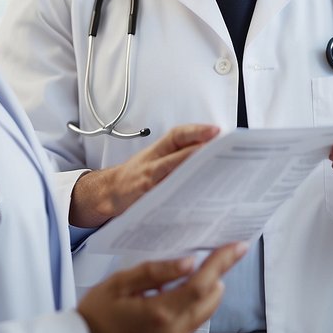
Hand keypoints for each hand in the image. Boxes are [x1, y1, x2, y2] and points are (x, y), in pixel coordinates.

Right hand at [70, 123, 219, 227]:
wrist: (110, 192)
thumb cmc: (138, 173)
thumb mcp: (154, 157)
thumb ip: (177, 153)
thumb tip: (210, 147)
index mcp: (157, 151)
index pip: (177, 135)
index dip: (196, 131)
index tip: (216, 130)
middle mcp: (152, 164)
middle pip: (178, 156)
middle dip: (200, 155)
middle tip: (223, 155)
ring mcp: (148, 183)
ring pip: (174, 178)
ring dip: (195, 177)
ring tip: (217, 176)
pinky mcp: (147, 201)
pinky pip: (167, 200)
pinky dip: (182, 198)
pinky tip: (199, 201)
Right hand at [79, 241, 246, 332]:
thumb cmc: (96, 315)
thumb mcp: (121, 283)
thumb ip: (157, 271)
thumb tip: (189, 263)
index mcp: (160, 312)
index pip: (203, 284)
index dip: (222, 263)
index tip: (237, 248)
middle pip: (210, 300)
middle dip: (216, 276)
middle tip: (215, 258)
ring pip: (202, 315)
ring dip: (203, 294)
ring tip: (188, 278)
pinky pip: (188, 329)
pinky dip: (188, 311)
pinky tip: (171, 300)